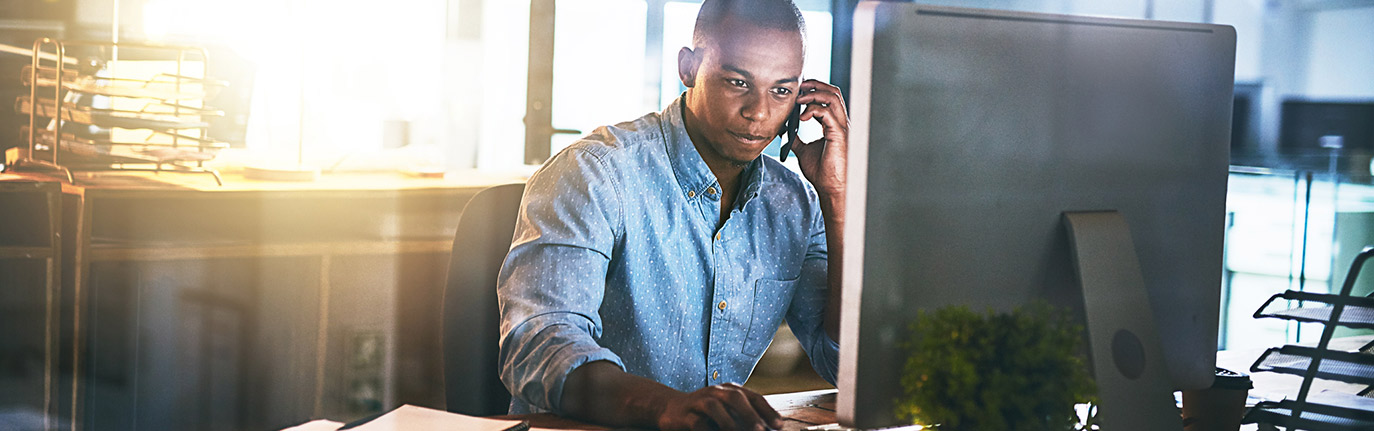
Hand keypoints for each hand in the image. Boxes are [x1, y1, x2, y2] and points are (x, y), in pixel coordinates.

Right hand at [655, 383, 783, 430]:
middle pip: (734, 397)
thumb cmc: (706, 413)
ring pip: (714, 408)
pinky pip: (698, 424)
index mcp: (730, 390)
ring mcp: (699, 402)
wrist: (671, 409)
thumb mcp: (726, 411)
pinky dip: (708, 430)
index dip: (767, 411)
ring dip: (728, 423)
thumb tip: (765, 430)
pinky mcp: (685, 415)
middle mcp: (715, 392)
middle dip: (749, 414)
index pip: (752, 397)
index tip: (779, 426)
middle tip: (761, 430)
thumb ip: (744, 418)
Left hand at [789, 79, 848, 197]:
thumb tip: (783, 130)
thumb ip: (796, 138)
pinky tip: (802, 117)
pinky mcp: (839, 133)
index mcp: (834, 125)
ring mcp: (841, 127)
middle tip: (799, 87)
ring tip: (799, 99)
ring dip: (813, 94)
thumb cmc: (822, 172)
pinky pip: (827, 112)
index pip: (828, 98)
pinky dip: (813, 109)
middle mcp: (840, 123)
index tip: (798, 90)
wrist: (830, 188)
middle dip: (815, 85)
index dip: (814, 90)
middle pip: (833, 92)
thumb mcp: (803, 151)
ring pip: (832, 97)